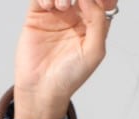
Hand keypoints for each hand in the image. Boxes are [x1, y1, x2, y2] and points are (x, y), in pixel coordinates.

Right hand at [14, 0, 115, 118]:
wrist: (42, 90)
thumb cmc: (68, 78)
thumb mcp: (94, 52)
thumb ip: (98, 22)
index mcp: (92, 24)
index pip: (101, 0)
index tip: (97, 0)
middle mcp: (74, 17)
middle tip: (76, 1)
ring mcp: (55, 15)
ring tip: (62, 6)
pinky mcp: (37, 16)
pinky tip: (49, 6)